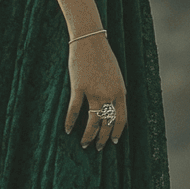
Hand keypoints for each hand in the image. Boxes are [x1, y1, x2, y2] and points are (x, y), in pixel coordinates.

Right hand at [65, 34, 127, 148]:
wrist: (90, 41)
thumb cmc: (103, 56)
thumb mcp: (116, 75)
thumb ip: (115, 92)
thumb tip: (111, 108)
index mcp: (121, 91)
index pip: (122, 118)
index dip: (117, 132)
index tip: (113, 142)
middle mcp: (109, 94)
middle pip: (106, 123)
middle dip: (102, 138)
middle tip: (97, 147)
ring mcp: (94, 91)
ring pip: (92, 121)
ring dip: (88, 135)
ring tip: (84, 144)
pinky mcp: (79, 87)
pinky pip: (74, 110)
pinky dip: (70, 122)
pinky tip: (67, 130)